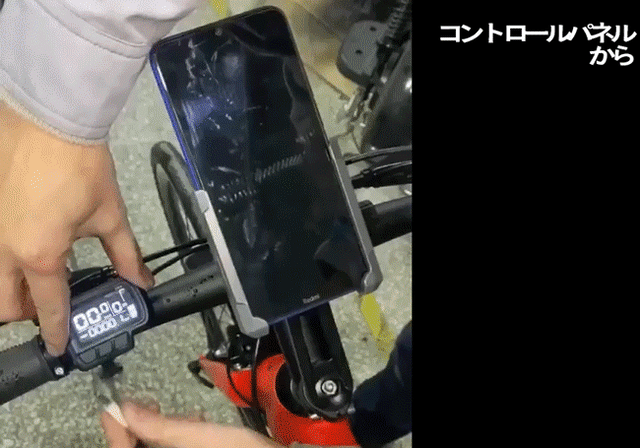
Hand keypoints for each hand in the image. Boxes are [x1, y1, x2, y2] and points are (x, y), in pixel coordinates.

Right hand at [0, 103, 153, 354]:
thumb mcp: (110, 216)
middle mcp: (3, 250)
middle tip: (52, 305)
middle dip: (27, 313)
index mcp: (39, 256)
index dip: (56, 331)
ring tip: (42, 277)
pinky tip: (31, 245)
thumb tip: (143, 281)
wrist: (50, 120)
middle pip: (4, 304)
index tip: (59, 345)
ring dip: (13, 289)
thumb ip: (126, 255)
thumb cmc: (82, 168)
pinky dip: (8, 261)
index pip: (48, 307)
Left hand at [101, 402, 283, 447]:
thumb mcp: (200, 437)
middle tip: (147, 404)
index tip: (110, 409)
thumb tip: (126, 410)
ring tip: (183, 413)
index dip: (115, 432)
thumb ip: (160, 426)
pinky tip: (195, 424)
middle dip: (144, 429)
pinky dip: (180, 440)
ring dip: (164, 433)